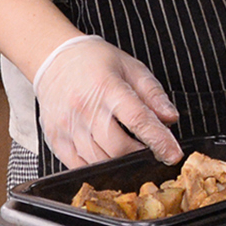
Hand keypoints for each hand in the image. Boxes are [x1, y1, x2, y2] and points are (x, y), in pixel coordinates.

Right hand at [31, 35, 182, 167]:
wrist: (53, 58)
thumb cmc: (94, 61)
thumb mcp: (130, 68)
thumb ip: (153, 94)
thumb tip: (170, 118)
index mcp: (107, 88)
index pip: (138, 120)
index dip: (159, 140)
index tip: (173, 154)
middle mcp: (85, 108)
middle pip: (118, 147)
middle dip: (139, 154)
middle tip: (147, 148)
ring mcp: (67, 125)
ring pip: (99, 160)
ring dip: (118, 163)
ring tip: (126, 150)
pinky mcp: (54, 137)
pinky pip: (77, 165)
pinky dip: (95, 167)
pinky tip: (104, 155)